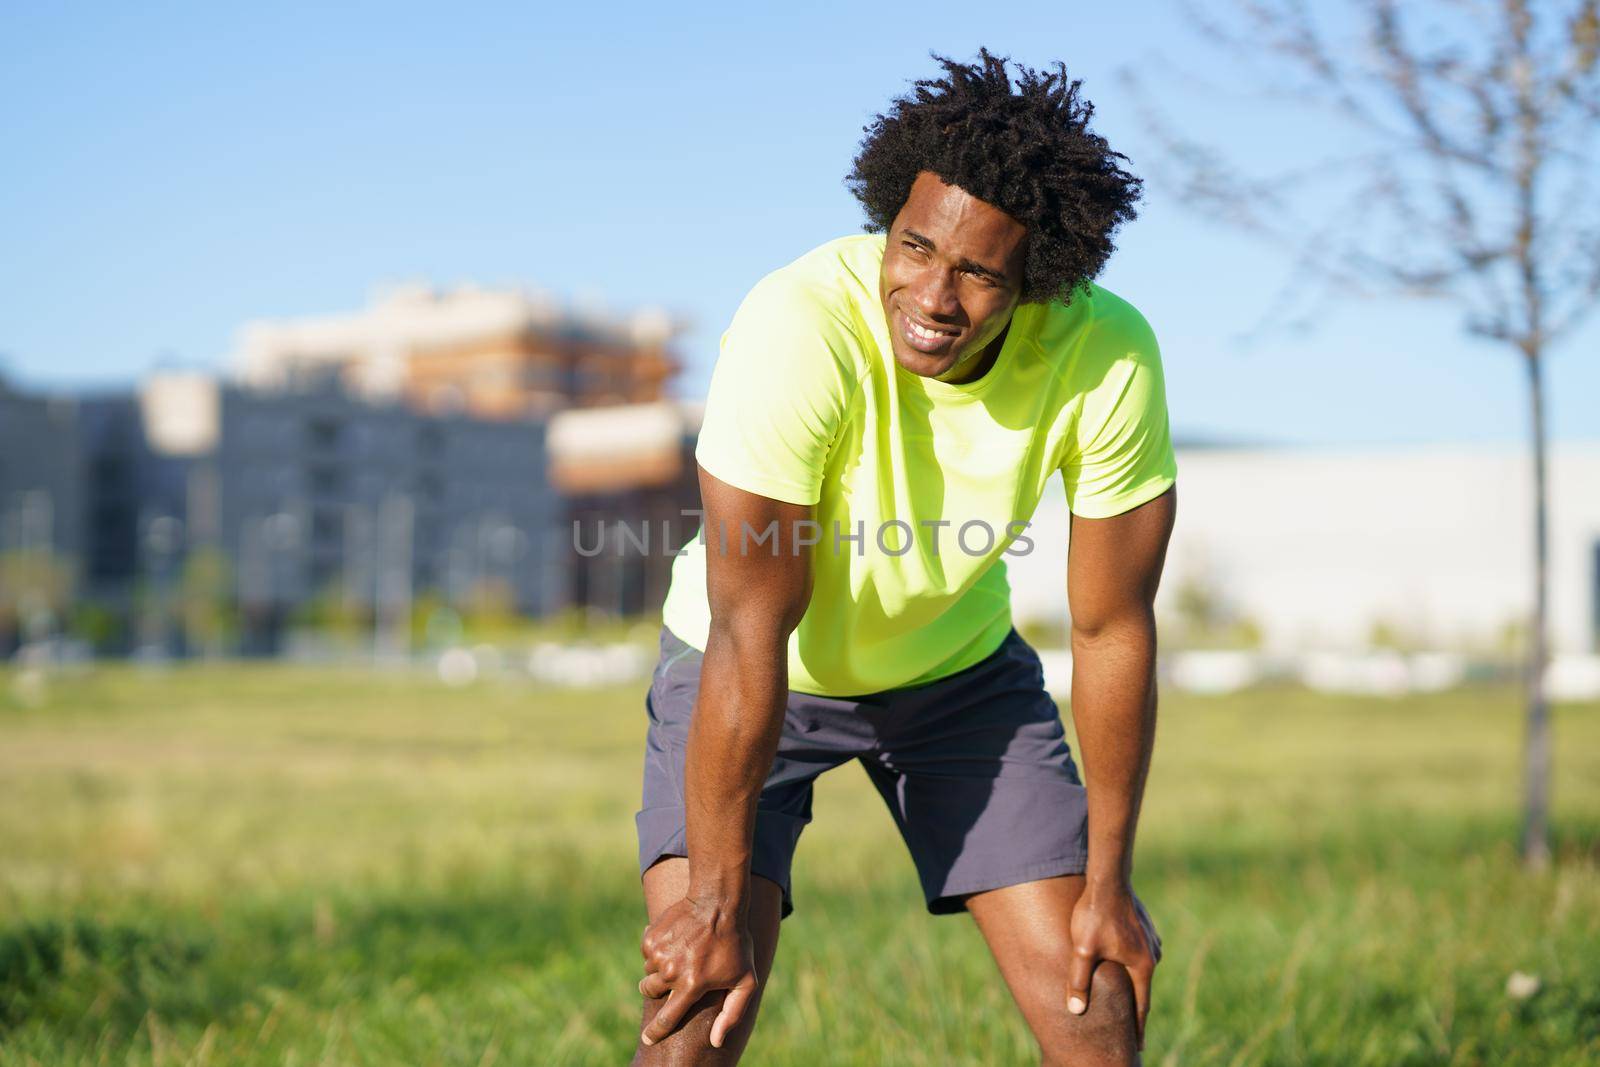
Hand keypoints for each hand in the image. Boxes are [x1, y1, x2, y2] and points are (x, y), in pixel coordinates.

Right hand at [638, 895, 758, 1048]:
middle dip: (657, 989)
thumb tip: (716, 1042)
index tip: (648, 1039)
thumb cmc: (735, 943)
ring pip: (649, 971)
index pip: (667, 1019)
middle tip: (673, 979)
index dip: (656, 1032)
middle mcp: (671, 972)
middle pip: (650, 992)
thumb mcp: (745, 980)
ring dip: (660, 967)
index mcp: (691, 986)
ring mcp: (659, 953)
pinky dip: (658, 950)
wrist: (717, 901)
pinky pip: (647, 952)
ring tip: (681, 954)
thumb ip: (732, 1013)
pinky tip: (676, 941)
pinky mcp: (651, 937)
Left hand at [1066, 883, 1157, 1048]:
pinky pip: (1138, 951)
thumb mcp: (1082, 950)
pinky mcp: (1144, 926)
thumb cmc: (1093, 914)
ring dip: (1133, 981)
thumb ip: (1079, 981)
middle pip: (1142, 987)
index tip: (1138, 1046)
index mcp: (1142, 965)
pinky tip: (1121, 962)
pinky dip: (1131, 962)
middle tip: (1130, 1027)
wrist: (1107, 878)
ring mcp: (1151, 939)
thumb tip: (1076, 1011)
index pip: (1141, 1005)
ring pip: (1140, 968)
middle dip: (1135, 1006)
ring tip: (1126, 995)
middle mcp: (1152, 954)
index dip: (1137, 1027)